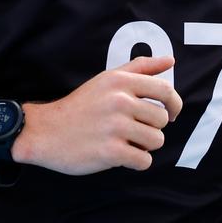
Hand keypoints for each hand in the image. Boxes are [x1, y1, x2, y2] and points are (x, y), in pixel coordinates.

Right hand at [13, 56, 182, 174]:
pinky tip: (122, 155)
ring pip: (156, 141)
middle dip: (153, 128)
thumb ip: (141, 68)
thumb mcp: (107, 79)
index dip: (175, 104)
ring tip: (127, 142)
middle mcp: (120, 101)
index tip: (172, 114)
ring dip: (145, 145)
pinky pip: (144, 161)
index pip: (165, 90)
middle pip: (162, 119)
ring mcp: (115, 127)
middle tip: (134, 130)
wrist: (46, 131)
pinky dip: (137, 162)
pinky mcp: (110, 152)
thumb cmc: (81, 105)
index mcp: (121, 82)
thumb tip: (171, 60)